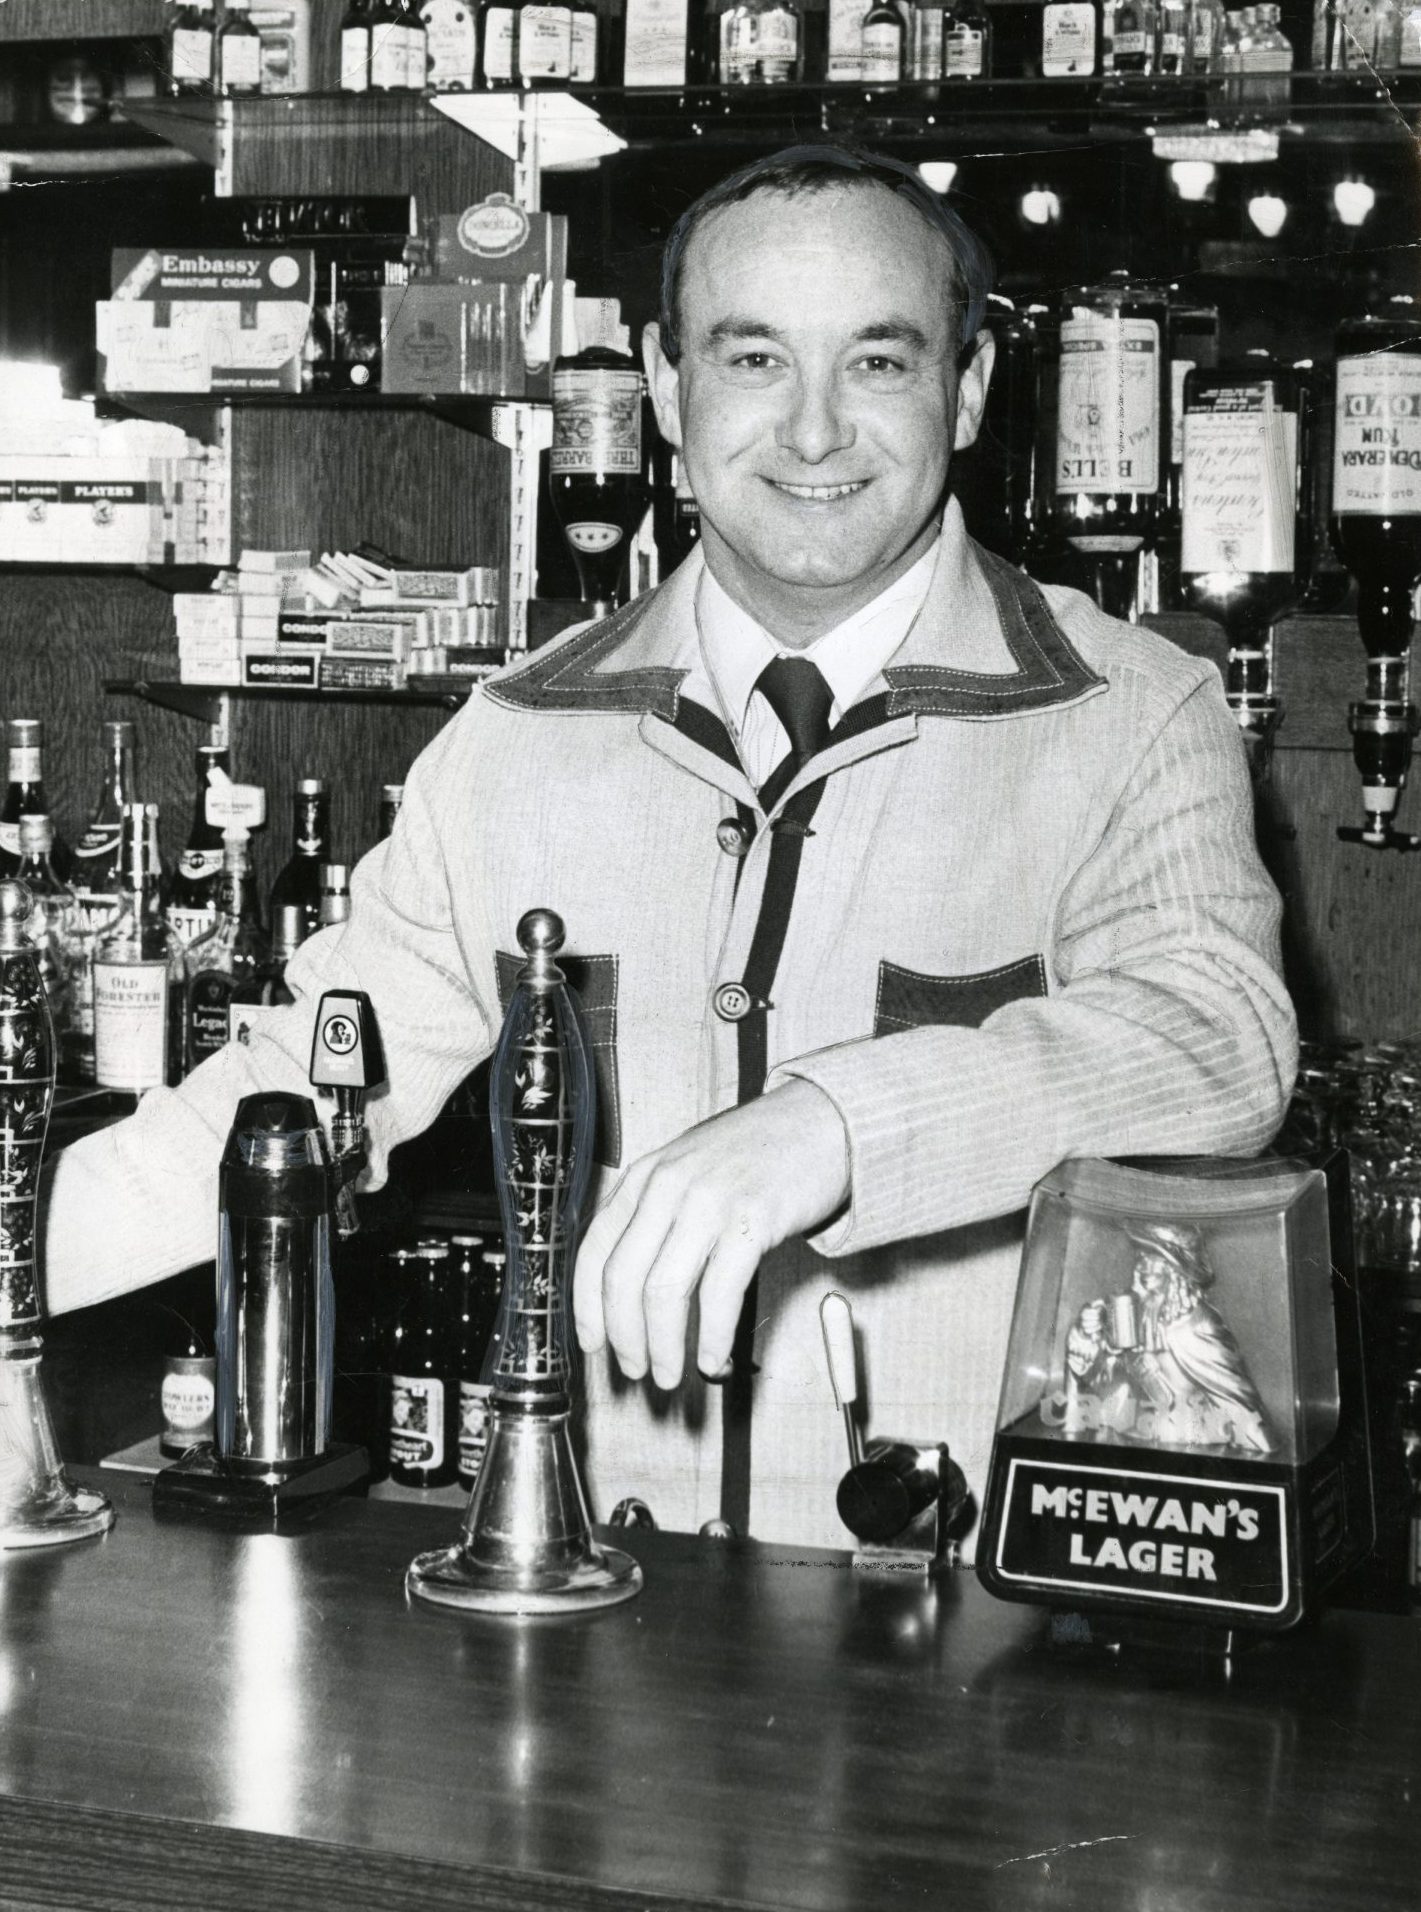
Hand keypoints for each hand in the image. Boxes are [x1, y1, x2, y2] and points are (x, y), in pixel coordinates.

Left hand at [573, 1080, 849, 1389]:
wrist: (820, 1121)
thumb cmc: (756, 1153)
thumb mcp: (687, 1169)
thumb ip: (654, 1214)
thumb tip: (627, 1289)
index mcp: (645, 1177)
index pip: (594, 1251)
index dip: (588, 1308)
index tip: (593, 1344)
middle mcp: (668, 1186)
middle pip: (623, 1279)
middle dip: (625, 1337)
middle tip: (636, 1371)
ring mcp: (709, 1201)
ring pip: (663, 1291)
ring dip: (664, 1346)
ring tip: (671, 1374)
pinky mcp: (752, 1219)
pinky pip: (719, 1292)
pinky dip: (712, 1336)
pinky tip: (714, 1359)